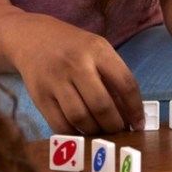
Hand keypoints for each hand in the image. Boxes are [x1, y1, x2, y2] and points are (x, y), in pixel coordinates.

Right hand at [8, 14, 144, 134]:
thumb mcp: (98, 51)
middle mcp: (76, 64)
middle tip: (119, 130)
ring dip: (95, 131)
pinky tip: (82, 131)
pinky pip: (59, 124)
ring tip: (102, 131)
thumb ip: (114, 78)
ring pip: (80, 117)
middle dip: (115, 124)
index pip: (125, 83)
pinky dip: (75, 133)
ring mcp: (54, 80)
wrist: (32, 38)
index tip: (139, 123)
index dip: (135, 108)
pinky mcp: (38, 96)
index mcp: (98, 50)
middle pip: (101, 104)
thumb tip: (130, 114)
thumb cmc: (74, 48)